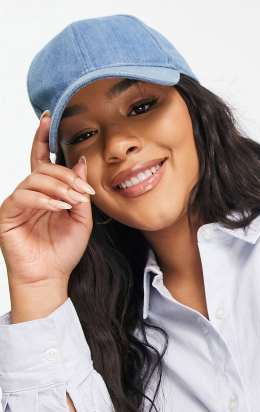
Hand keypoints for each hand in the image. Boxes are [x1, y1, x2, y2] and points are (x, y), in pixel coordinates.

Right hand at [0, 111, 95, 287]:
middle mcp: (31, 193)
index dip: (44, 138)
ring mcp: (18, 202)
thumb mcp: (82, 220)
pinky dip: (43, 199)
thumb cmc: (64, 251)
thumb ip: (80, 192)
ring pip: (35, 179)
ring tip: (73, 202)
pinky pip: (24, 196)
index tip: (49, 117)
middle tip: (82, 190)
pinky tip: (58, 207)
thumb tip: (80, 162)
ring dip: (58, 187)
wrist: (51, 276)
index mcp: (47, 192)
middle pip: (43, 168)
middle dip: (66, 175)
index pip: (43, 160)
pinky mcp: (8, 213)